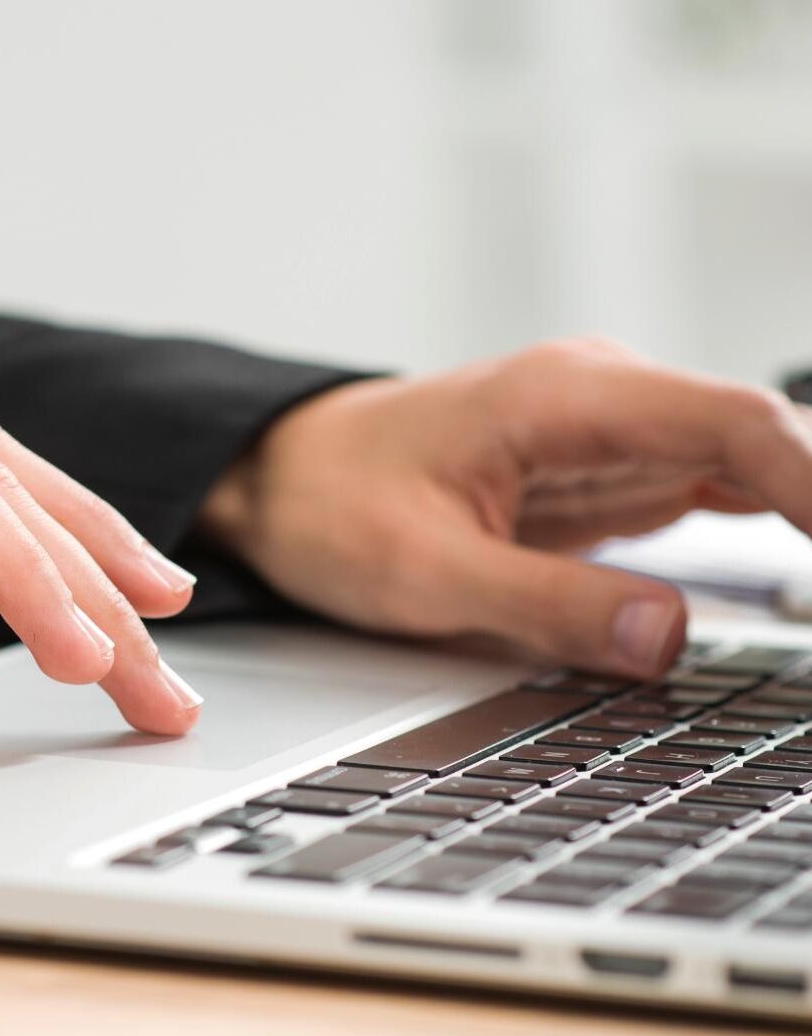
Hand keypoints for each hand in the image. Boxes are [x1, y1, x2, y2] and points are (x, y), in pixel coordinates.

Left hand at [201, 338, 811, 676]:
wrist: (276, 477)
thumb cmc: (329, 503)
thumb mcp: (421, 571)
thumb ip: (547, 603)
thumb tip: (670, 638)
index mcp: (560, 398)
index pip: (734, 423)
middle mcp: (599, 399)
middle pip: (763, 437)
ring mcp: (608, 434)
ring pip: (750, 464)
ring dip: (804, 521)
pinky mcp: (604, 474)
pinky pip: (711, 491)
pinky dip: (770, 530)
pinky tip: (797, 580)